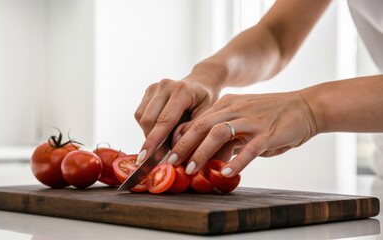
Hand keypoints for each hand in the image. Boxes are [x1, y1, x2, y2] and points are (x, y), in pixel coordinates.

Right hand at [134, 68, 221, 163]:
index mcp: (182, 91)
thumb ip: (191, 132)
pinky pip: (140, 113)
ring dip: (148, 133)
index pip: (164, 120)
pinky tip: (158, 131)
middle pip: (148, 119)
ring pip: (141, 117)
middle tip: (154, 158)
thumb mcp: (207, 117)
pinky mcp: (149, 91)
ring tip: (159, 143)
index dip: (153, 141)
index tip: (145, 159)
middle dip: (149, 141)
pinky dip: (147, 126)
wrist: (202, 83)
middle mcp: (165, 86)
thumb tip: (174, 149)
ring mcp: (155, 87)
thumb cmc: (206, 102)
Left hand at [166, 91, 318, 176]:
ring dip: (202, 152)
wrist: (307, 106)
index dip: (179, 137)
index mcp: (227, 105)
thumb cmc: (274, 116)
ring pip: (219, 133)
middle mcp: (235, 109)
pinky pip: (249, 148)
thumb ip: (228, 135)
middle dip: (182, 145)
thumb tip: (211, 156)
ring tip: (191, 169)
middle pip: (201, 125)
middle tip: (169, 162)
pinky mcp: (268, 133)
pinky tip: (226, 173)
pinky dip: (236, 161)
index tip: (167, 153)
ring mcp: (251, 120)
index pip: (196, 120)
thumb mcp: (245, 120)